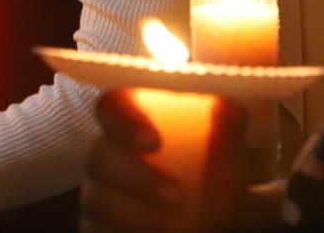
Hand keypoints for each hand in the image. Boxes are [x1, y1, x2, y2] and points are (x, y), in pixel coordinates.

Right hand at [80, 89, 247, 231]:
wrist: (211, 222)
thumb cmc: (210, 181)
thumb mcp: (226, 161)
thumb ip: (227, 133)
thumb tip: (228, 103)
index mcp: (132, 124)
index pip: (110, 107)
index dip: (122, 120)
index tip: (153, 142)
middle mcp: (108, 156)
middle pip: (99, 156)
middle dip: (134, 177)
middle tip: (176, 195)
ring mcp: (100, 195)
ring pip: (96, 199)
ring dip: (133, 213)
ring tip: (174, 223)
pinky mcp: (98, 226)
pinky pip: (98, 229)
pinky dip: (124, 232)